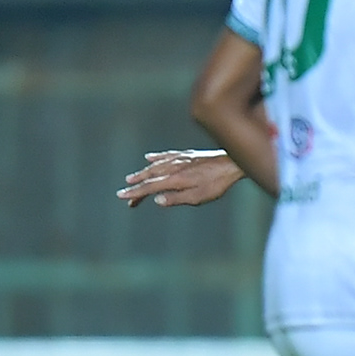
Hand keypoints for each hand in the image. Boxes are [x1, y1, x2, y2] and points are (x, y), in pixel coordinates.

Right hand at [118, 150, 244, 207]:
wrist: (232, 163)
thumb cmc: (217, 183)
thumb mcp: (198, 197)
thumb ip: (177, 199)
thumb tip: (157, 201)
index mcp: (175, 180)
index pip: (150, 187)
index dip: (135, 192)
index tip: (122, 196)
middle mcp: (174, 167)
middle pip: (150, 176)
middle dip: (136, 184)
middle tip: (124, 192)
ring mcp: (180, 159)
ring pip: (155, 165)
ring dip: (142, 172)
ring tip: (132, 178)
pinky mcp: (187, 154)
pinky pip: (167, 155)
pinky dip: (156, 157)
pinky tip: (149, 158)